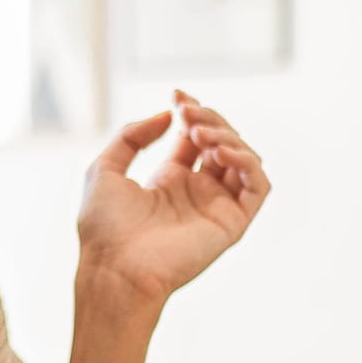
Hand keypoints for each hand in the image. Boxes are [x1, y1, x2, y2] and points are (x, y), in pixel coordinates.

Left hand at [75, 90, 269, 311]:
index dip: (191, 111)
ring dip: (227, 136)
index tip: (178, 95)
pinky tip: (219, 152)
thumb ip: (132, 136)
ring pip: (244, 160)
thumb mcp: (105, 168)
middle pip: (221, 142)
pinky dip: (247, 162)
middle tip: (187, 112)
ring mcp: (216, 207)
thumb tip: (166, 115)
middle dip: (208, 119)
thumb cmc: (103, 227)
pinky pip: (258, 187)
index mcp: (169, 181)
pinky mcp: (232, 224)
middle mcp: (197, 192)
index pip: (194, 137)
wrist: (114, 268)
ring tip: (200, 132)